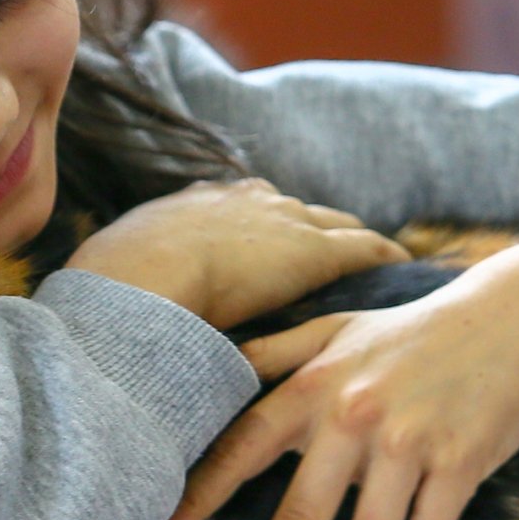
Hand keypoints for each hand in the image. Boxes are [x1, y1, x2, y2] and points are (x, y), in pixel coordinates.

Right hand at [61, 178, 407, 329]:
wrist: (136, 278)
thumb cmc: (114, 288)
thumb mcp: (117, 274)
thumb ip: (134, 285)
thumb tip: (116, 320)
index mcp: (195, 204)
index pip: (242, 209)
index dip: (260, 227)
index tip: (269, 242)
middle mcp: (244, 200)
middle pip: (294, 210)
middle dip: (311, 225)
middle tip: (333, 246)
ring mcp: (281, 221)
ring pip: (333, 224)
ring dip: (352, 240)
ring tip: (375, 257)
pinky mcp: (312, 251)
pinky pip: (363, 247)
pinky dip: (384, 254)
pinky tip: (405, 265)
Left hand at [157, 233, 518, 519]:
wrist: (514, 313)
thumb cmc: (417, 328)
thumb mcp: (338, 327)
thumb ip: (275, 351)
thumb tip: (215, 367)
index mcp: (314, 386)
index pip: (240, 448)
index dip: (197, 499)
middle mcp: (352, 416)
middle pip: (300, 516)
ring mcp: (406, 442)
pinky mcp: (459, 462)